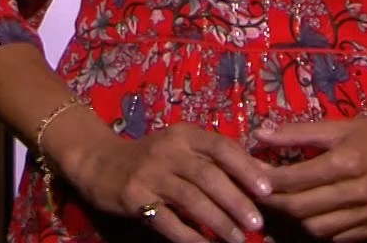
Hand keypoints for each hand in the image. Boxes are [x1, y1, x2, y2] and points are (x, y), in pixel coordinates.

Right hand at [53, 123, 272, 242]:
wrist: (98, 162)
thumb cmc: (150, 156)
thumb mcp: (179, 147)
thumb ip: (212, 158)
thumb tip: (259, 178)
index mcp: (183, 134)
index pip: (221, 147)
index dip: (246, 168)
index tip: (267, 191)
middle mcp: (166, 150)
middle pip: (208, 175)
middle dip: (236, 201)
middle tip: (258, 223)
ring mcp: (149, 174)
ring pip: (191, 199)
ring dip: (219, 222)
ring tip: (239, 239)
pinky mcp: (134, 198)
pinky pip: (167, 221)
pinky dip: (190, 237)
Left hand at [253, 103, 366, 241]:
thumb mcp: (340, 125)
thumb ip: (298, 133)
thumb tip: (260, 134)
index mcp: (347, 162)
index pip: (293, 181)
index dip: (266, 181)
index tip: (250, 175)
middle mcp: (359, 192)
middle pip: (301, 209)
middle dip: (274, 203)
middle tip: (258, 194)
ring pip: (317, 229)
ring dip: (296, 219)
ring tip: (283, 205)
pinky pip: (339, 237)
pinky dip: (321, 228)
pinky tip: (312, 214)